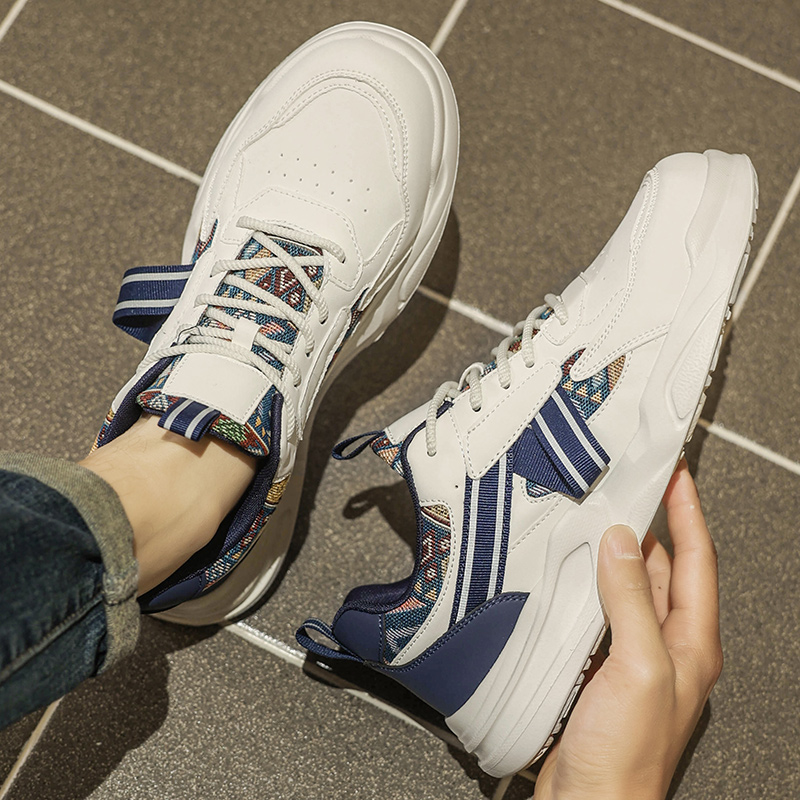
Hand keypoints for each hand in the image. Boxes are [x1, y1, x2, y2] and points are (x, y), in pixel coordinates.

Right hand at [533, 460, 722, 799]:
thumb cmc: (625, 757)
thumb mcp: (639, 669)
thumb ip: (632, 603)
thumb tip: (623, 546)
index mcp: (691, 644)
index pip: (697, 560)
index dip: (688, 512)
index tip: (677, 474)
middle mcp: (666, 646)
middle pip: (665, 568)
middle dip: (653, 523)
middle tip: (634, 485)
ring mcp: (633, 655)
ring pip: (630, 585)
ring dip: (619, 551)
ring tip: (602, 516)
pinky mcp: (601, 664)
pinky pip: (599, 607)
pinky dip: (589, 580)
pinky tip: (572, 570)